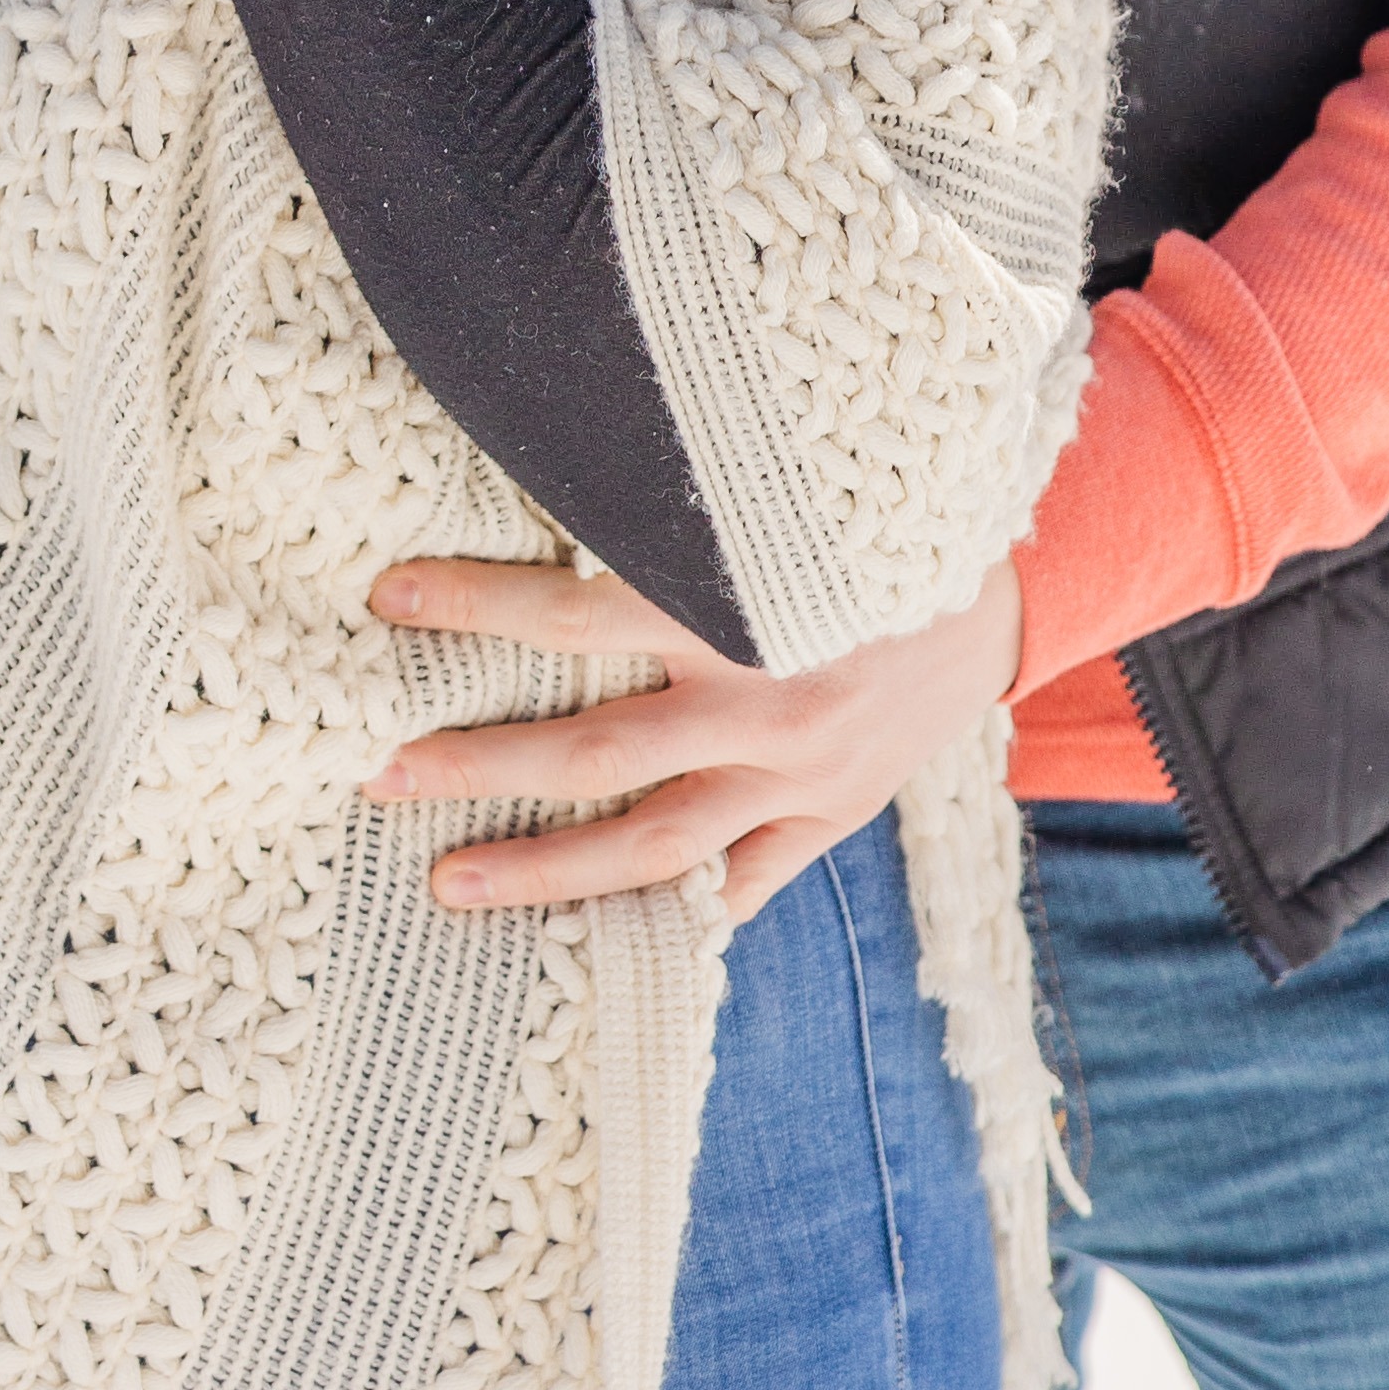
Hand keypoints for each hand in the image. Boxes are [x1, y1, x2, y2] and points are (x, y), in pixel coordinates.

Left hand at [358, 554, 1028, 921]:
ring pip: (652, 844)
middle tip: (379, 771)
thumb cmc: (868, 513)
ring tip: (447, 883)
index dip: (479, 605)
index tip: (388, 598)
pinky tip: (593, 936)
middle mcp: (764, 700)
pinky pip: (742, 885)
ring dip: (544, 870)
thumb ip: (675, 509)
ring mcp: (799, 776)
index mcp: (740, 604)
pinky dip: (674, 909)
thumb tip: (548, 453)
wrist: (1009, 583)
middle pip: (594, 751)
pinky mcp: (832, 818)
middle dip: (479, 764)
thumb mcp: (774, 496)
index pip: (577, 611)